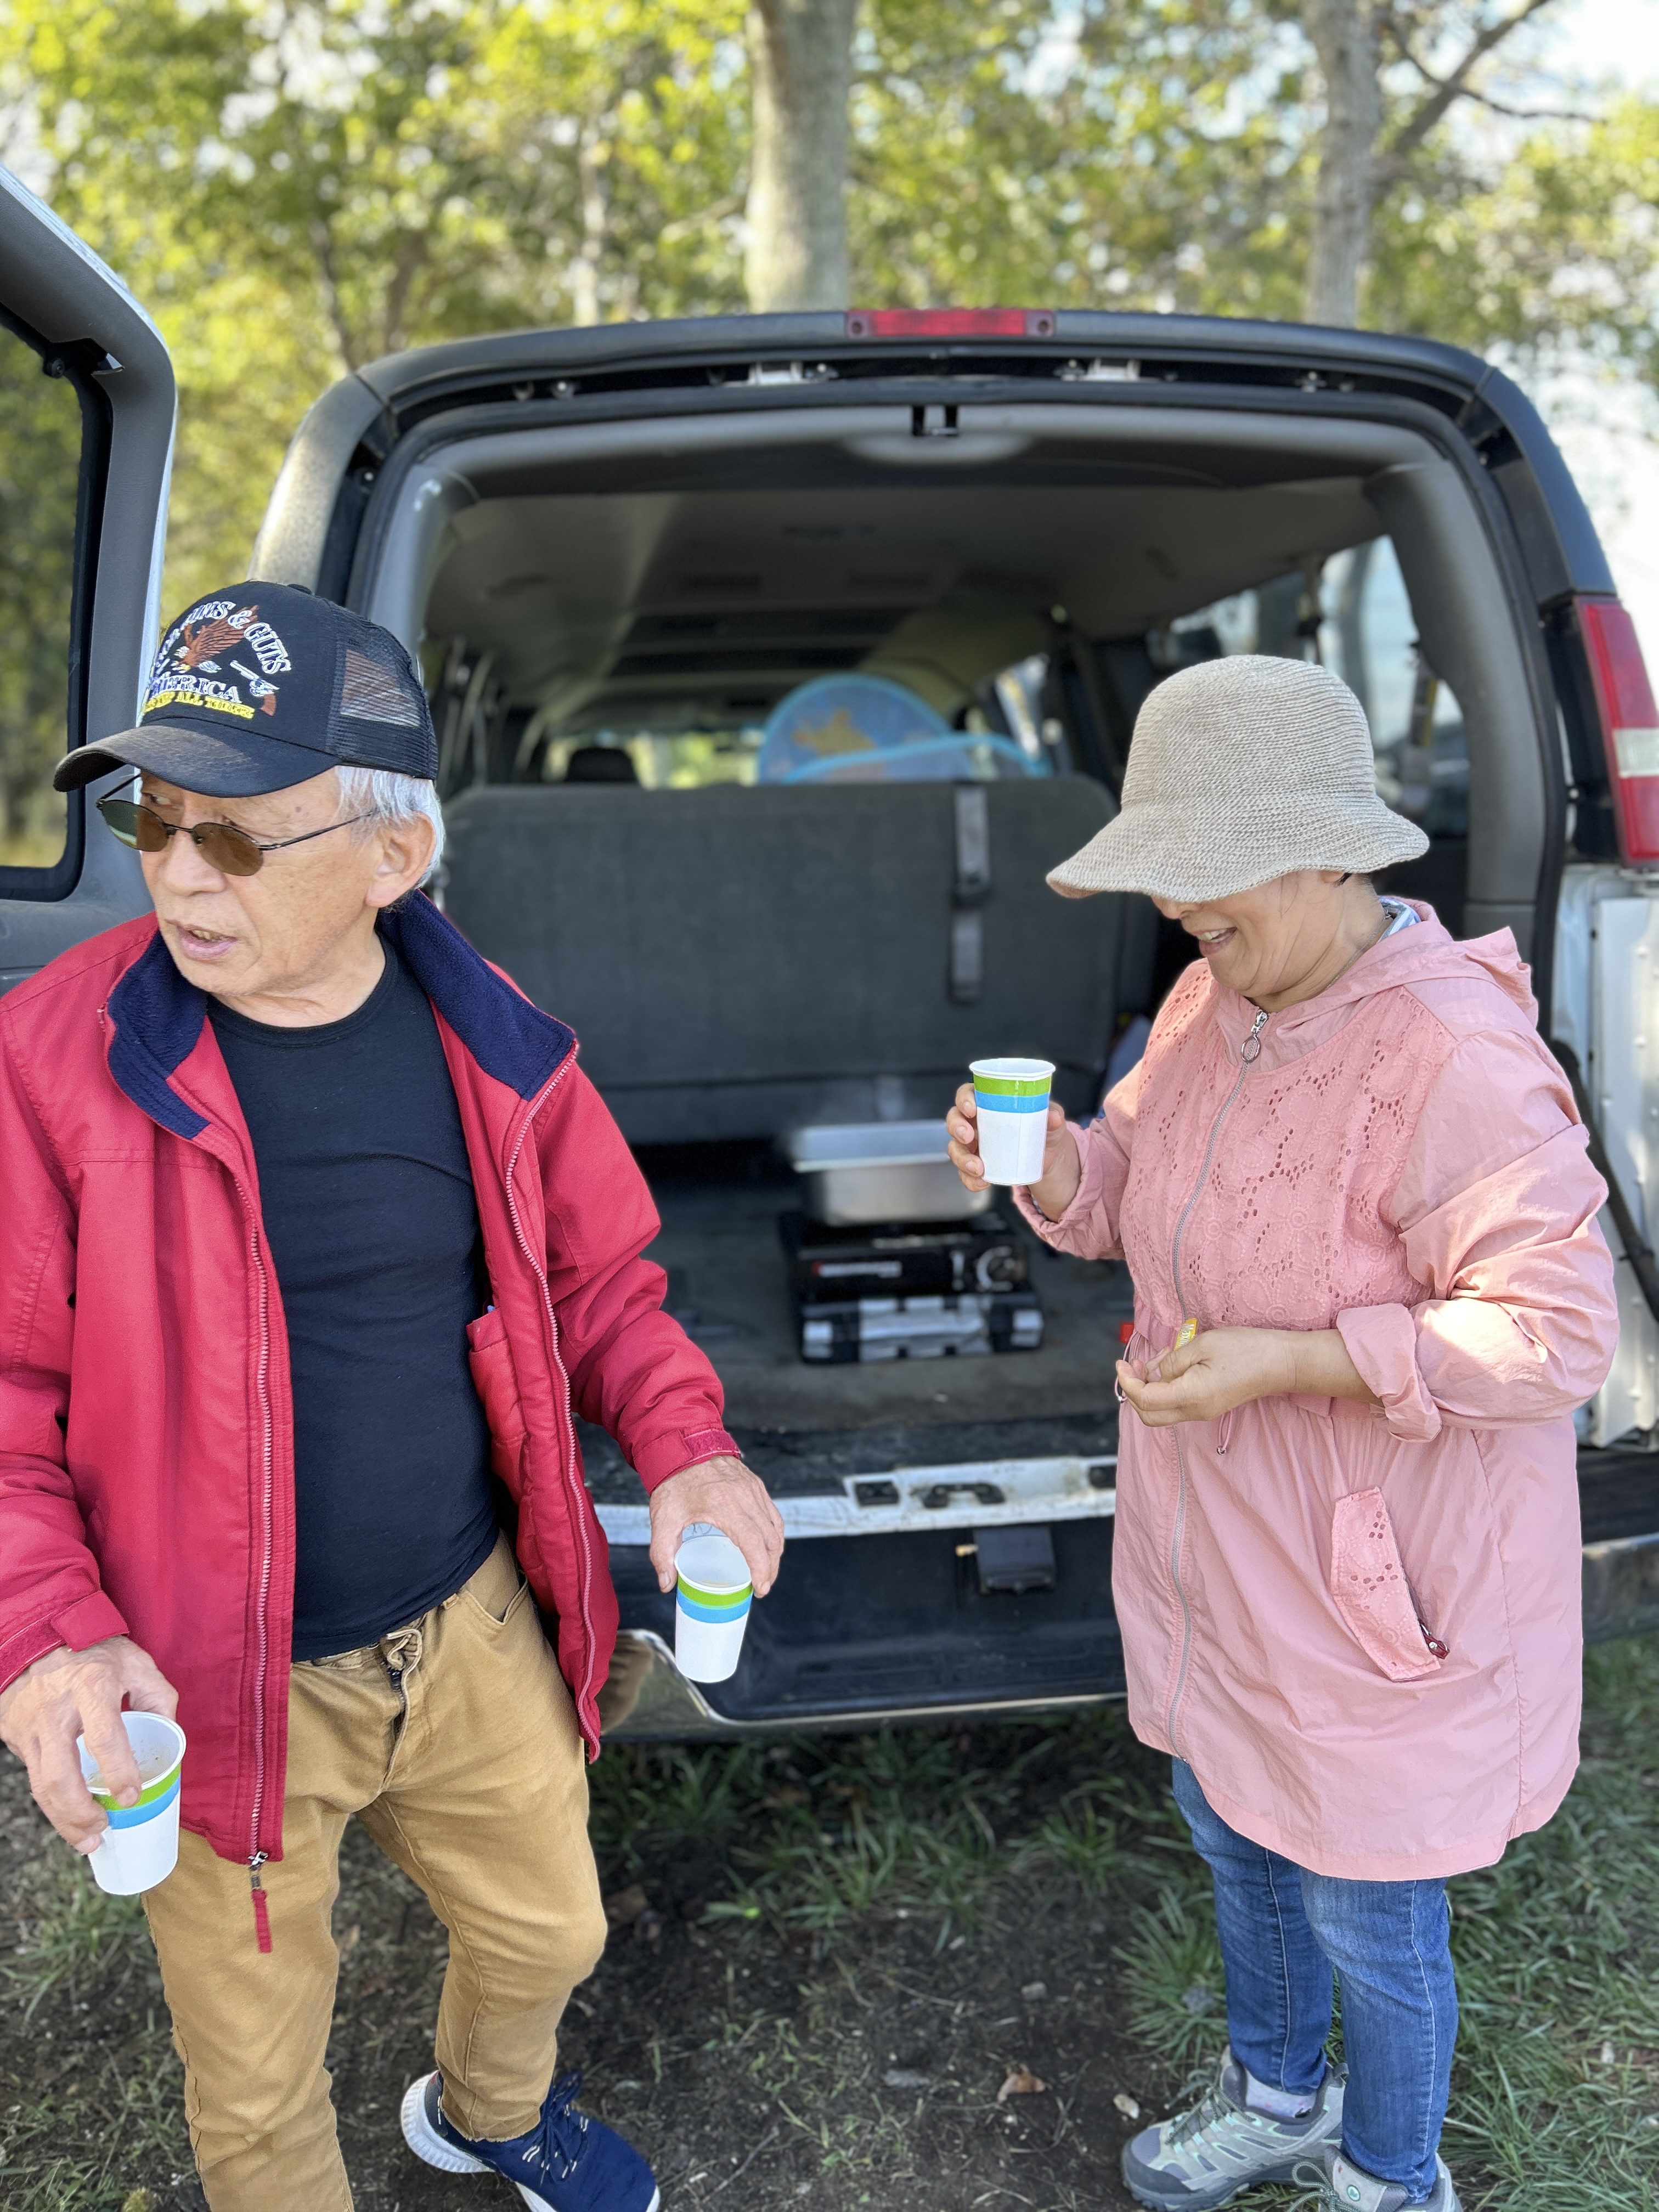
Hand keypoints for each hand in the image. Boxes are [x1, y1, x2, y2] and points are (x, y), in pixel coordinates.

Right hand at [0, 1636, 177, 1853]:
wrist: (38, 1636)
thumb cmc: (94, 1651)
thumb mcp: (136, 1662)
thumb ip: (158, 1696)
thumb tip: (170, 1734)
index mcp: (91, 1688)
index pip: (104, 1738)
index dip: (118, 1772)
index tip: (130, 1796)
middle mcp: (56, 1711)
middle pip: (60, 1776)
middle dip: (81, 1814)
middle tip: (103, 1832)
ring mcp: (31, 1727)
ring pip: (41, 1786)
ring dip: (63, 1820)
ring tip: (87, 1840)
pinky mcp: (16, 1738)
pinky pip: (32, 1778)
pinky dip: (50, 1804)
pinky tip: (68, 1817)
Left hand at [649, 1455, 784, 1596]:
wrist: (682, 1445)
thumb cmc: (673, 1481)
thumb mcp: (663, 1518)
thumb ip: (662, 1553)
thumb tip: (666, 1584)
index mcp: (725, 1506)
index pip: (753, 1544)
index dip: (761, 1569)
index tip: (760, 1588)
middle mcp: (745, 1497)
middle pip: (770, 1539)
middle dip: (771, 1567)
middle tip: (762, 1586)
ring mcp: (753, 1490)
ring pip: (775, 1527)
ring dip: (775, 1552)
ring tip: (766, 1570)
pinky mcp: (755, 1485)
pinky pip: (772, 1514)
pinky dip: (774, 1533)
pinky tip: (766, 1545)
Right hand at [946, 1085, 1080, 1218]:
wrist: (1046, 1159)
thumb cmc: (1042, 1130)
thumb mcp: (1051, 1122)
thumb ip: (1053, 1116)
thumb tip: (1053, 1116)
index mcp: (989, 1103)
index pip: (967, 1093)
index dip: (964, 1098)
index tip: (972, 1108)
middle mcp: (975, 1122)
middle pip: (954, 1119)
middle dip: (957, 1127)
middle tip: (968, 1136)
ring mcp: (973, 1145)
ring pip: (954, 1148)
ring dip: (961, 1158)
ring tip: (978, 1168)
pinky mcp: (975, 1165)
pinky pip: (964, 1173)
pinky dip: (970, 1179)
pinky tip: (982, 1183)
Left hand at [1116, 1325, 1377, 1426]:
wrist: (1281, 1363)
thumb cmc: (1246, 1349)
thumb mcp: (1203, 1345)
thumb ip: (1173, 1361)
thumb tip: (1155, 1374)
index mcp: (1192, 1395)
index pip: (1145, 1399)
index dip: (1127, 1381)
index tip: (1121, 1363)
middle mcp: (1195, 1411)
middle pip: (1149, 1415)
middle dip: (1134, 1390)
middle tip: (1134, 1365)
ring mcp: (1203, 1411)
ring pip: (1162, 1409)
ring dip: (1152, 1385)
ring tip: (1163, 1355)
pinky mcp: (1210, 1405)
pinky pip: (1178, 1402)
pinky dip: (1167, 1386)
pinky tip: (1175, 1362)